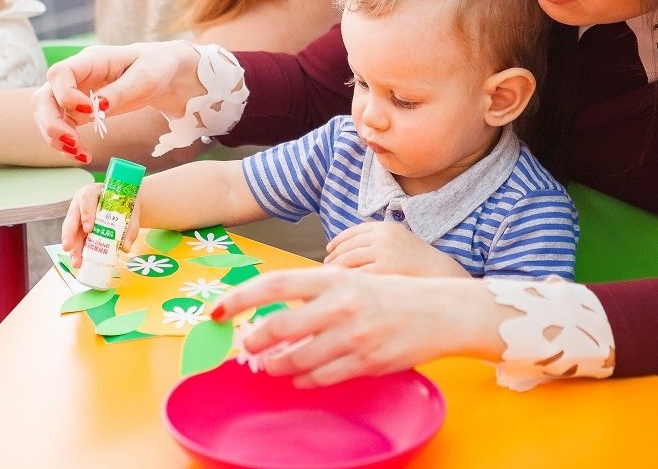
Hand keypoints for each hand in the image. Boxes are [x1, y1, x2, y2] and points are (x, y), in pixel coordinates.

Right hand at [32, 41, 201, 162]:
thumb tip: (98, 106)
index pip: (60, 73)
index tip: (88, 111)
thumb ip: (120, 91)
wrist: (163, 74)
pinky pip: (62, 127)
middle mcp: (76, 76)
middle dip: (51, 122)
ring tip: (80, 154)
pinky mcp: (78, 111)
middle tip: (73, 142)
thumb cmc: (155, 67)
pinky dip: (67, 144)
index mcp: (91, 60)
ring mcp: (74, 93)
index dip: (65, 94)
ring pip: (47, 115)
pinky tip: (83, 155)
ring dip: (56, 137)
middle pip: (44, 97)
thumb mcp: (145, 77)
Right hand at [60, 182, 141, 266]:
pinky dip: (77, 251)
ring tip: (76, 262)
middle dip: (69, 234)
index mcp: (93, 192)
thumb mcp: (130, 211)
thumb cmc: (124, 204)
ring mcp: (78, 216)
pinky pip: (75, 239)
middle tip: (68, 248)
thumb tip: (125, 247)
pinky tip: (79, 261)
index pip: (86, 200)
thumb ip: (130, 227)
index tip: (88, 229)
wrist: (123, 204)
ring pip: (71, 231)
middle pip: (72, 217)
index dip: (86, 214)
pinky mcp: (79, 228)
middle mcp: (81, 204)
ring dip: (72, 247)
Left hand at [208, 267, 469, 386]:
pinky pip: (320, 377)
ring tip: (271, 365)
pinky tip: (299, 375)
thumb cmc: (390, 294)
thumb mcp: (350, 281)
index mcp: (333, 277)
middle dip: (254, 341)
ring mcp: (352, 336)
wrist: (440, 312)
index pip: (274, 284)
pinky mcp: (365, 362)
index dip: (240, 297)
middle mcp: (339, 305)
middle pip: (278, 326)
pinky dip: (303, 379)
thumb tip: (272, 318)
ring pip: (296, 359)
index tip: (218, 309)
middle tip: (246, 346)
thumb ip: (313, 295)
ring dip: (276, 365)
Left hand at [325, 222, 469, 276]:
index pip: (351, 233)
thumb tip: (343, 251)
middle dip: (334, 259)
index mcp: (384, 227)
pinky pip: (356, 277)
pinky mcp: (384, 272)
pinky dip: (346, 283)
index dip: (337, 242)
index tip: (329, 250)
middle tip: (327, 267)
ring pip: (348, 262)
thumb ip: (375, 241)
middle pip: (347, 248)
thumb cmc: (417, 263)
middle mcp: (382, 238)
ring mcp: (382, 254)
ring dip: (335, 271)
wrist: (442, 276)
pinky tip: (344, 289)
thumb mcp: (398, 241)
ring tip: (332, 279)